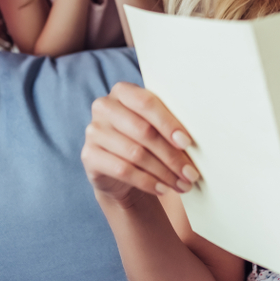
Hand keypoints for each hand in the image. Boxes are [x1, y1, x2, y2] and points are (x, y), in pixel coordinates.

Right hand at [81, 82, 201, 206]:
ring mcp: (93, 131)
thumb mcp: (155, 127)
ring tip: (182, 184)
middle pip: (143, 130)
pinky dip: (147, 181)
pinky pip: (122, 169)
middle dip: (171, 155)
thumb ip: (168, 125)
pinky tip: (162, 189)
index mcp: (122, 91)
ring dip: (163, 172)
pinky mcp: (88, 155)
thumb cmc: (145, 141)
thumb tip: (191, 141)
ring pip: (135, 153)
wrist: (119, 170)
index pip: (146, 102)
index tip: (187, 143)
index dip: (168, 123)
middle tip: (191, 173)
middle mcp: (104, 107)